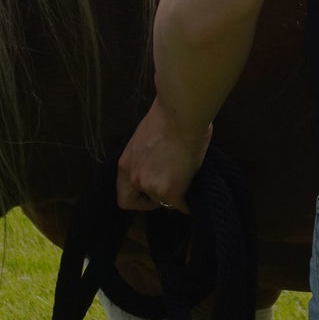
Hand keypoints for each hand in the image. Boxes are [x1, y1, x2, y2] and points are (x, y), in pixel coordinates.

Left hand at [116, 100, 211, 214]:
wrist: (181, 114)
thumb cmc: (169, 116)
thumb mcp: (147, 138)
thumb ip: (148, 155)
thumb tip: (162, 159)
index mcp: (125, 164)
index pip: (122, 194)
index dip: (136, 195)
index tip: (149, 190)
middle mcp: (134, 178)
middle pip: (136, 202)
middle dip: (152, 200)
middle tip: (167, 191)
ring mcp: (151, 186)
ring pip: (162, 202)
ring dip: (174, 197)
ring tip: (187, 184)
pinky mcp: (171, 190)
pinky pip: (181, 206)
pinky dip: (188, 203)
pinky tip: (196, 194)